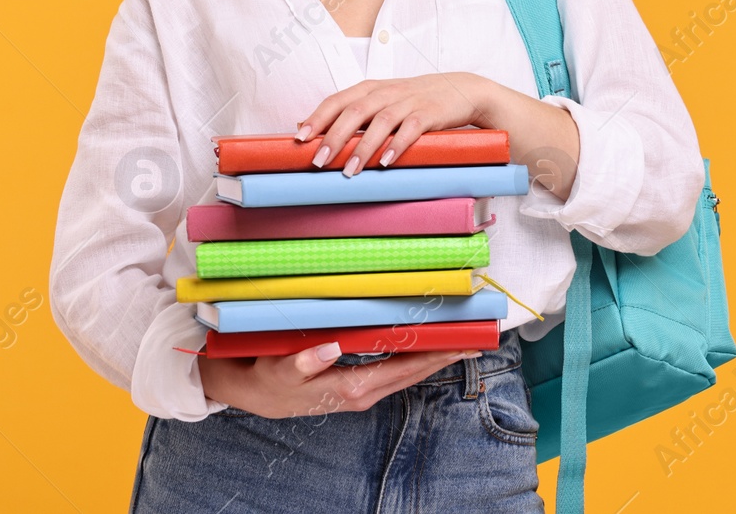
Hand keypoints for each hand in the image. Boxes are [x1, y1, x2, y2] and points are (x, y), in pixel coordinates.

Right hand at [200, 342, 481, 417]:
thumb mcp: (281, 370)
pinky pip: (396, 372)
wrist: (260, 396)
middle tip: (475, 339)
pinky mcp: (358, 386)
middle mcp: (364, 393)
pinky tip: (424, 348)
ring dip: (432, 358)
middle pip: (413, 373)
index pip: (403, 369)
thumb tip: (329, 348)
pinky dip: (415, 360)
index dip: (433, 355)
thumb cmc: (272, 380)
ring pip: (407, 374)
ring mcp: (363, 392)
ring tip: (458, 341)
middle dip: (443, 356)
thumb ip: (303, 362)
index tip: (459, 343)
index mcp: (352, 388)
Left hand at [294, 73, 497, 175]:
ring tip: (350, 171)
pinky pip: (411, 129)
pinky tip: (386, 162)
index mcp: (370, 88)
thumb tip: (307, 129)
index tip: (300, 138)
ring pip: (380, 122)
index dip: (317, 118)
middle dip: (334, 137)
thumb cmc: (413, 99)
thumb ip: (350, 113)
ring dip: (363, 148)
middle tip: (319, 161)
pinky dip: (397, 145)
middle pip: (354, 111)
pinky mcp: (430, 113)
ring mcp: (408, 102)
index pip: (337, 100)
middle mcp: (386, 92)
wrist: (460, 90)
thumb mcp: (381, 101)